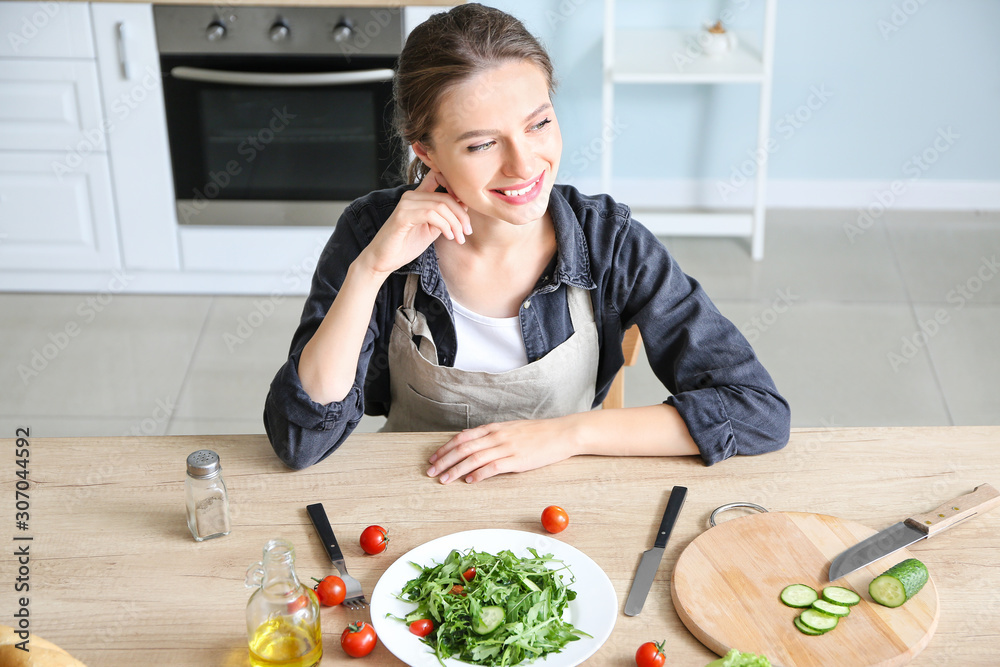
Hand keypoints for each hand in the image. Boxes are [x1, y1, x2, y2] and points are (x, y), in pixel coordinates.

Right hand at [358, 170, 470, 276]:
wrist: (384, 259)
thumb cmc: (406, 245)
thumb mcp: (432, 229)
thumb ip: (445, 217)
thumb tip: (465, 205)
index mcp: (418, 196)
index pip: (439, 178)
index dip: (456, 188)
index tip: (467, 209)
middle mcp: (411, 196)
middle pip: (446, 196)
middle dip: (461, 215)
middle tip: (467, 232)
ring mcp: (406, 204)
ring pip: (440, 205)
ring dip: (455, 223)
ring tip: (459, 238)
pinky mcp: (402, 215)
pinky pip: (430, 214)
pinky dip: (444, 225)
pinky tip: (448, 236)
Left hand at [426, 418, 579, 483]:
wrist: (561, 433)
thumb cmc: (537, 433)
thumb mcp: (510, 428)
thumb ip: (491, 434)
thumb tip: (471, 440)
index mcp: (494, 428)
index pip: (462, 438)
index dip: (445, 449)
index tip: (433, 459)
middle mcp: (497, 436)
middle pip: (463, 449)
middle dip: (444, 461)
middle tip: (431, 472)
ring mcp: (506, 448)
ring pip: (474, 459)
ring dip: (456, 470)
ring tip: (444, 480)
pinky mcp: (517, 460)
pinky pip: (493, 467)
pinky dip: (478, 474)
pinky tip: (469, 481)